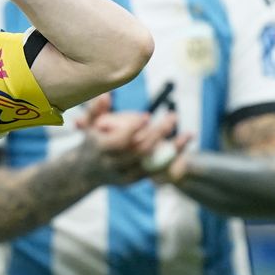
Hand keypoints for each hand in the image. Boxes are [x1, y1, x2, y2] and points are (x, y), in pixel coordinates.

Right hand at [75, 94, 193, 185]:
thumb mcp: (88, 125)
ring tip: (187, 133)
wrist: (87, 171)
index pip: (119, 141)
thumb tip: (106, 95)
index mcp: (101, 149)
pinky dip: (172, 158)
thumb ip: (96, 110)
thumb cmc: (92, 140)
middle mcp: (112, 164)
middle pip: (139, 150)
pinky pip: (156, 170)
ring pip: (151, 162)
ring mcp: (124, 174)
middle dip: (157, 133)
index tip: (147, 115)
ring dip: (171, 148)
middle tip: (172, 117)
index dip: (133, 128)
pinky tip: (183, 143)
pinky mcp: (134, 180)